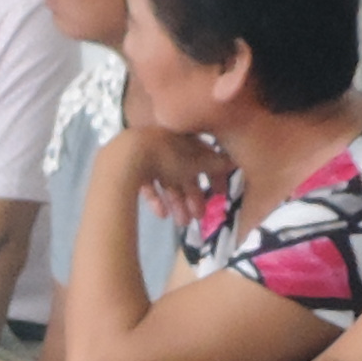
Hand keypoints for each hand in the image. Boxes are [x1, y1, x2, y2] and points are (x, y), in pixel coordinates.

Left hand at [91, 124, 228, 229]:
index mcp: (182, 137)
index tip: (220, 194)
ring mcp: (145, 155)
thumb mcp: (195, 161)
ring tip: (181, 223)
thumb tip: (235, 162)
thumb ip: (215, 163)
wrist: (126, 156)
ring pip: (166, 181)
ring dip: (177, 203)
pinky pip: (147, 184)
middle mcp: (165, 143)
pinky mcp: (129, 168)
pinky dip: (156, 199)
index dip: (213, 175)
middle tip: (199, 217)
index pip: (203, 156)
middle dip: (193, 196)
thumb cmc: (166, 155)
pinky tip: (162, 214)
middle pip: (183, 172)